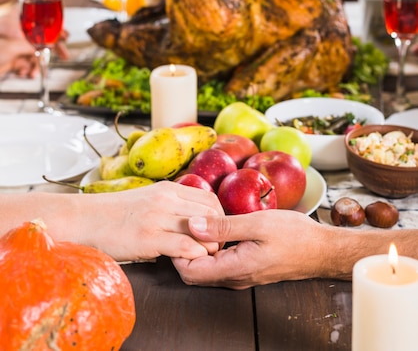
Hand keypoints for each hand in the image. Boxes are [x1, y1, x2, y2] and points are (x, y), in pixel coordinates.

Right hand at [80, 181, 224, 261]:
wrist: (83, 219)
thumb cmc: (114, 215)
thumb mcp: (146, 200)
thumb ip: (169, 206)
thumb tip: (192, 221)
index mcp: (167, 188)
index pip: (210, 200)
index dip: (219, 219)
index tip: (215, 234)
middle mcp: (166, 199)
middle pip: (212, 214)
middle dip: (219, 234)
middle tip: (214, 249)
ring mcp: (157, 218)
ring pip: (203, 230)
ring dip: (209, 248)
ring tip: (203, 258)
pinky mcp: (148, 238)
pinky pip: (185, 248)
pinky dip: (194, 257)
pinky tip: (187, 263)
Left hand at [172, 210, 332, 288]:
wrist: (321, 250)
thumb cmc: (294, 235)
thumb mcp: (258, 224)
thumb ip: (223, 226)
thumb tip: (192, 224)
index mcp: (234, 269)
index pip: (189, 272)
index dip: (177, 252)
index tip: (180, 228)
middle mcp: (234, 278)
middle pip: (194, 273)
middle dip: (183, 250)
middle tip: (186, 222)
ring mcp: (240, 276)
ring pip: (205, 268)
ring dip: (197, 249)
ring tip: (198, 221)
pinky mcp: (246, 269)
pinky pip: (219, 264)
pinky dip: (210, 248)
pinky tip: (214, 227)